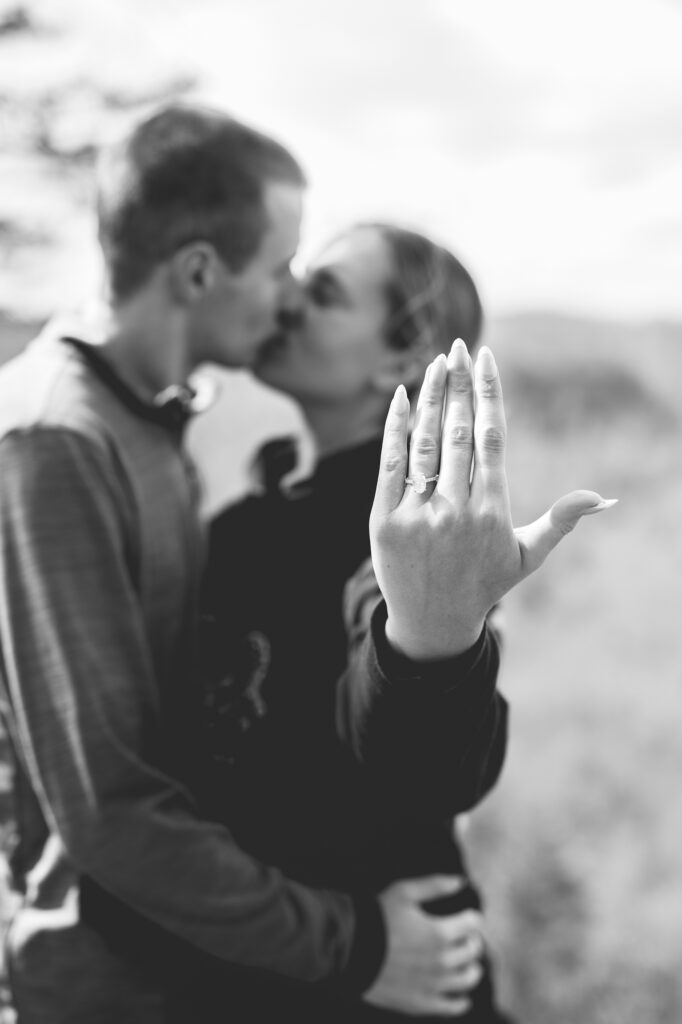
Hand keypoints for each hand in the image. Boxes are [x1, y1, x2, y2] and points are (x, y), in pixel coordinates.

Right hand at [364, 876, 484, 1016]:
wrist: (351, 950)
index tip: (466, 916)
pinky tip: (460, 995)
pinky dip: (461, 1001)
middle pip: (473, 951)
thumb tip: (462, 881)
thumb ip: (436, 885)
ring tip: (462, 962)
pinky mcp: (422, 1003)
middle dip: (471, 940)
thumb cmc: (378, 917)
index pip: (474, 924)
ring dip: (470, 968)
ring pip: (468, 979)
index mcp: (440, 933)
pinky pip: (454, 1006)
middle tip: (463, 937)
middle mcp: (442, 961)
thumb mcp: (405, 892)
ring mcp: (434, 985)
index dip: (471, 917)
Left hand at [370, 340, 616, 659]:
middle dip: (457, 384)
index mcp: (491, 511)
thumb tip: (603, 500)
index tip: (485, 359)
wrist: (432, 622)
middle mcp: (455, 509)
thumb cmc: (485, 584)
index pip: (491, 437)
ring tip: (434, 364)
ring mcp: (416, 514)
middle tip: (458, 348)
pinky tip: (400, 397)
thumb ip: (561, 522)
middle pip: (457, 431)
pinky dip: (394, 428)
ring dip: (429, 397)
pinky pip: (390, 464)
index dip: (487, 393)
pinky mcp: (384, 520)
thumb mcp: (527, 555)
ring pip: (423, 442)